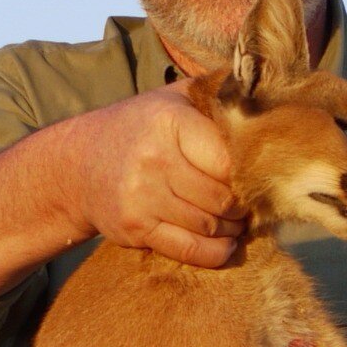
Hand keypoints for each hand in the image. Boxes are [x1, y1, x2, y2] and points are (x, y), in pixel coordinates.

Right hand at [60, 86, 244, 267]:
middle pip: (222, 197)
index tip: (256, 177)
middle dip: (244, 206)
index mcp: (170, 122)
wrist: (79, 165)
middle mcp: (154, 159)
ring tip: (238, 222)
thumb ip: (215, 94)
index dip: (249, 174)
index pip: (227, 160)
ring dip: (232, 230)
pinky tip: (225, 245)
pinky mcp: (135, 227)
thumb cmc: (140, 128)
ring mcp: (142, 197)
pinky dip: (215, 253)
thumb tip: (267, 93)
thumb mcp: (172, 98)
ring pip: (208, 225)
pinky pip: (188, 249)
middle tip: (251, 204)